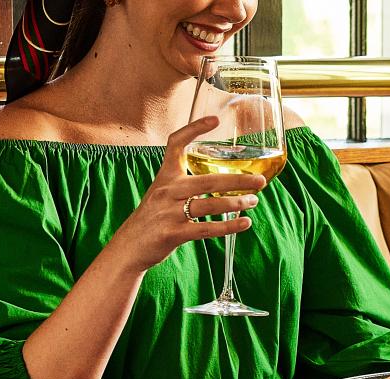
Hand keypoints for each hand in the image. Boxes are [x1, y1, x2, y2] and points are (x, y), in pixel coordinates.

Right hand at [99, 115, 267, 271]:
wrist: (130, 246)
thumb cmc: (152, 218)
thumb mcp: (162, 193)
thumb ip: (185, 184)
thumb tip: (220, 181)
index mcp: (165, 177)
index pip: (176, 144)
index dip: (194, 129)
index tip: (215, 120)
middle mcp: (167, 191)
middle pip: (207, 181)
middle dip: (238, 180)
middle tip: (260, 181)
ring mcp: (169, 213)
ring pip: (210, 205)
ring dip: (236, 203)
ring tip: (253, 202)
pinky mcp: (173, 234)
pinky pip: (206, 229)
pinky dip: (228, 227)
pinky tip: (244, 223)